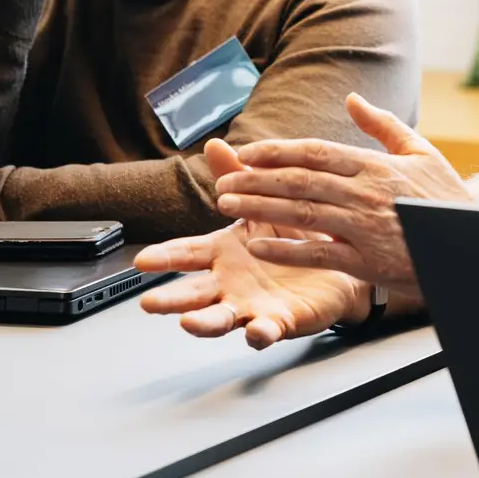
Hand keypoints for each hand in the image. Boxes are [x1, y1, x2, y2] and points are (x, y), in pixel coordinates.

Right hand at [135, 168, 366, 348]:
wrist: (336, 264)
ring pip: (221, 318)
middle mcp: (229, 283)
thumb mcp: (262, 203)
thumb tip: (214, 144)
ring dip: (205, 323)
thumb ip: (238, 176)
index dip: (165, 257)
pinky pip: (267, 330)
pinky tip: (256, 332)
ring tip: (189, 324)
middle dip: (172, 299)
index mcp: (223, 253)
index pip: (187, 254)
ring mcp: (251, 305)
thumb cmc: (291, 236)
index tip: (142, 260)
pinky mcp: (279, 321)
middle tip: (149, 303)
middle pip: (194, 293)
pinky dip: (260, 333)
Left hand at [211, 94, 470, 302]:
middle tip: (222, 181)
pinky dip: (286, 249)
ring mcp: (366, 227)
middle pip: (300, 180)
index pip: (316, 152)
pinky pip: (319, 253)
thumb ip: (382, 125)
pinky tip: (258, 245)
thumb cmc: (445, 198)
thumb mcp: (421, 152)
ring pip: (303, 212)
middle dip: (256, 179)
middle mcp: (367, 192)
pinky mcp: (368, 261)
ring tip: (227, 204)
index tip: (246, 152)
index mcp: (376, 165)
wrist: (474, 243)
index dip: (277, 151)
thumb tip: (352, 99)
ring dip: (260, 207)